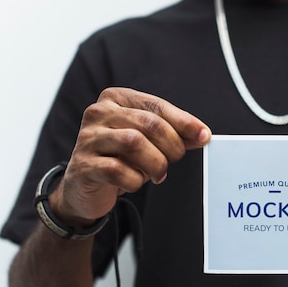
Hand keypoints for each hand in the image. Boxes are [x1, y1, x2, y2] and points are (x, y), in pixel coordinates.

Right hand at [49, 87, 211, 226]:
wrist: (85, 187)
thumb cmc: (120, 158)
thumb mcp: (148, 141)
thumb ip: (173, 133)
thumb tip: (202, 134)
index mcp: (116, 99)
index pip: (156, 106)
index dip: (184, 122)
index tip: (203, 136)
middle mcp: (98, 113)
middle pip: (148, 124)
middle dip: (171, 146)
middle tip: (174, 160)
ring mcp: (87, 138)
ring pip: (133, 143)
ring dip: (155, 163)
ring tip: (157, 173)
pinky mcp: (83, 165)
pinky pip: (117, 170)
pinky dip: (135, 180)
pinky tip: (135, 181)